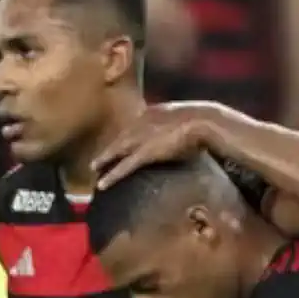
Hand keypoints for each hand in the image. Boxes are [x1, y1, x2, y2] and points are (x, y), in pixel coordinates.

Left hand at [92, 104, 211, 189]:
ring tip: (93, 169)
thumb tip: (185, 133)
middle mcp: (142, 122)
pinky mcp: (145, 152)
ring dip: (104, 161)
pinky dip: (112, 176)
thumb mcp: (187, 119)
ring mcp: (142, 137)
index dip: (124, 137)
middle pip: (120, 137)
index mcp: (153, 112)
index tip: (117, 144)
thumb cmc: (204, 122)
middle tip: (97, 159)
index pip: (133, 126)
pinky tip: (102, 185)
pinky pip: (124, 166)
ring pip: (117, 151)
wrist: (205, 121)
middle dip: (109, 149)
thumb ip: (180, 125)